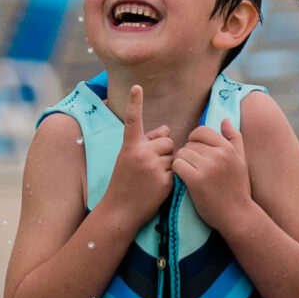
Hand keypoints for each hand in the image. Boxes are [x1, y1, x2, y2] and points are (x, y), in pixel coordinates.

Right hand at [103, 84, 174, 227]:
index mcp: (130, 146)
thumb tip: (167, 128)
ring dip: (169, 164)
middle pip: (168, 141)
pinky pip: (177, 171)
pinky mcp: (165, 180)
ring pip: (174, 156)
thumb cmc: (125, 183)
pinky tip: (158, 188)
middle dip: (165, 151)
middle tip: (152, 167)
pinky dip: (172, 178)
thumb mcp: (128, 159)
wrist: (121, 210)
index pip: (133, 120)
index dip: (135, 103)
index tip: (136, 86)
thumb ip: (147, 142)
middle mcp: (141, 153)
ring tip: (153, 179)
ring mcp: (153, 166)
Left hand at [172, 114, 252, 221]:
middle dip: (188, 153)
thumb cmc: (238, 189)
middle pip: (190, 143)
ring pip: (182, 153)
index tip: (195, 152)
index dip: (194, 140)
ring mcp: (207, 167)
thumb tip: (225, 119)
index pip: (201, 131)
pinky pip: (177, 165)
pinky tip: (184, 180)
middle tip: (193, 168)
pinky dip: (177, 172)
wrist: (237, 215)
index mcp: (228, 148)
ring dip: (181, 163)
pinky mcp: (196, 180)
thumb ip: (235, 138)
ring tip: (189, 174)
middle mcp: (218, 154)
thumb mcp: (241, 161)